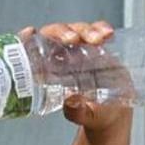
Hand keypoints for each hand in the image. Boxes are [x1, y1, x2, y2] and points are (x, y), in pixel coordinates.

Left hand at [18, 21, 132, 132]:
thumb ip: (79, 112)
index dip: (29, 39)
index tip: (30, 33)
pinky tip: (107, 33)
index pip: (33, 50)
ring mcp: (80, 50)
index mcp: (49, 72)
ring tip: (96, 39)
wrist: (115, 112)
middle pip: (55, 36)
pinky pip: (97, 32)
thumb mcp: (86, 116)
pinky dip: (101, 29)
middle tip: (72, 39)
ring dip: (84, 31)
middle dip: (62, 32)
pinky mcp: (98, 47)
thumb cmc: (94, 113)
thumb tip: (71, 103)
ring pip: (76, 32)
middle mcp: (63, 58)